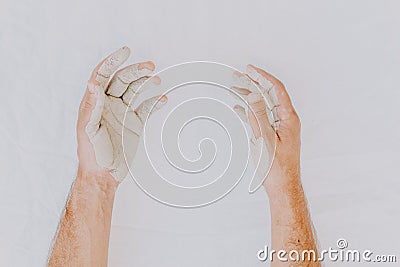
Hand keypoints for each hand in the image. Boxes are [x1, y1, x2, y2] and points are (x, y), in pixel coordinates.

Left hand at [76, 47, 166, 181]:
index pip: (104, 75)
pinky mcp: (134, 124)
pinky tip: (162, 98)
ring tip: (156, 79)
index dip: (113, 62)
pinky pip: (146, 108)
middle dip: (135, 71)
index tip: (124, 52)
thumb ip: (92, 107)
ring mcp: (122, 113)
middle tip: (149, 67)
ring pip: (135, 91)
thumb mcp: (89, 130)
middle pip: (123, 80)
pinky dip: (155, 102)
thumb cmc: (92, 154)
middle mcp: (109, 105)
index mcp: (95, 103)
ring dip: (146, 83)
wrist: (104, 175)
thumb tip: (93, 85)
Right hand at [232, 65, 300, 194]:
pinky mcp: (273, 134)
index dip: (263, 77)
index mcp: (288, 119)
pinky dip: (250, 111)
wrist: (283, 186)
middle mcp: (285, 120)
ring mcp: (279, 127)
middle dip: (254, 84)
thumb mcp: (266, 140)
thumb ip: (259, 117)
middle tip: (239, 76)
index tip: (250, 69)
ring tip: (235, 88)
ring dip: (250, 97)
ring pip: (263, 106)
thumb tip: (254, 96)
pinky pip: (261, 118)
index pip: (277, 90)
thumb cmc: (278, 168)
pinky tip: (239, 107)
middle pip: (269, 95)